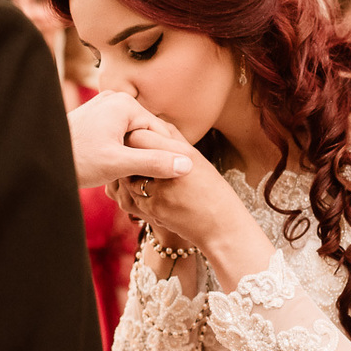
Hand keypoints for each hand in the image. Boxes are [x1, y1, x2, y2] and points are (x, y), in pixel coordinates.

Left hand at [68, 91, 191, 188]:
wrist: (40, 159)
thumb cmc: (77, 160)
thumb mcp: (119, 165)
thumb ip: (154, 164)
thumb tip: (187, 165)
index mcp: (125, 103)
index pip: (160, 131)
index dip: (165, 156)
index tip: (168, 179)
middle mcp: (116, 98)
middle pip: (146, 132)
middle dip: (148, 155)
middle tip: (149, 181)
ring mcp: (105, 106)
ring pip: (133, 135)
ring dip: (135, 155)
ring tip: (132, 177)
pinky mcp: (96, 116)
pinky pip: (120, 134)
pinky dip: (122, 151)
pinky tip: (118, 170)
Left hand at [111, 128, 276, 291]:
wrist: (222, 228)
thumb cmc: (212, 191)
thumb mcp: (198, 160)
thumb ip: (176, 140)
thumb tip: (158, 122)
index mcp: (182, 154)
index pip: (140, 136)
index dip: (133, 135)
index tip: (135, 138)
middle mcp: (169, 171)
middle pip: (131, 155)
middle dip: (130, 154)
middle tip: (129, 153)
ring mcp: (158, 193)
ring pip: (128, 176)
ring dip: (130, 174)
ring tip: (134, 171)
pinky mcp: (152, 211)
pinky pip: (133, 196)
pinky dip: (134, 191)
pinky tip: (143, 191)